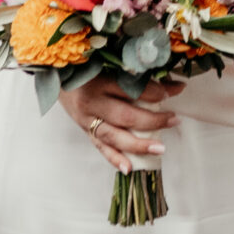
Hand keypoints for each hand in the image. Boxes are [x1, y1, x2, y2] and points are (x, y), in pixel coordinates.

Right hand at [60, 77, 182, 171]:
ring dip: (139, 144)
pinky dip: (115, 159)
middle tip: (174, 119)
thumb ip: (133, 73)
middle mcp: (93, 103)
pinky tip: (129, 168)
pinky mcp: (86, 132)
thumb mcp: (108, 64)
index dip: (155, 90)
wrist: (58, 78)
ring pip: (115, 136)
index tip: (175, 89)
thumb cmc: (87, 69)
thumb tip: (166, 79)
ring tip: (160, 148)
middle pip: (125, 116)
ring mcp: (88, 121)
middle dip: (153, 120)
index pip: (131, 89)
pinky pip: (101, 148)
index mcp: (99, 82)